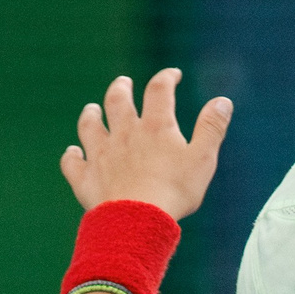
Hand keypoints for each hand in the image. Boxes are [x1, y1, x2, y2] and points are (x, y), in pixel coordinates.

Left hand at [60, 69, 231, 219]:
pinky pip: (72, 162)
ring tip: (92, 109)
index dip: (167, 78)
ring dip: (90, 115)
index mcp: (155, 127)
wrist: (137, 220)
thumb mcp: (203, 158)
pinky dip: (71, 155)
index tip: (173, 74)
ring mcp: (101, 154)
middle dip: (121, 88)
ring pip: (90, 126)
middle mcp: (124, 134)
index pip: (159, 90)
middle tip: (124, 82)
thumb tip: (223, 101)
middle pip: (117, 101)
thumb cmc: (175, 191)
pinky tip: (72, 152)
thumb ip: (211, 128)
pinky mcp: (86, 178)